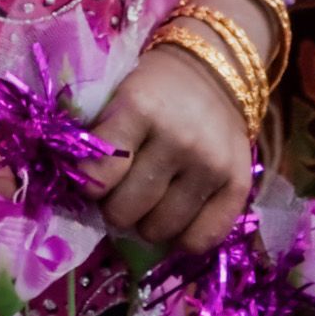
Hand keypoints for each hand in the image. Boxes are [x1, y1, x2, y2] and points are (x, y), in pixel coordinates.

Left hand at [84, 42, 253, 252]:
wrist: (211, 75)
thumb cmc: (151, 89)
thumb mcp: (115, 96)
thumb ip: (97, 136)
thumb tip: (76, 186)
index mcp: (139, 109)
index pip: (102, 168)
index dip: (88, 185)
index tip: (87, 185)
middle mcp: (179, 139)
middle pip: (129, 206)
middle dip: (113, 209)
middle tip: (115, 198)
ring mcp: (211, 165)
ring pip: (162, 227)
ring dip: (144, 226)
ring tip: (143, 208)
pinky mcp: (238, 185)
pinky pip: (204, 237)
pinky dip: (182, 240)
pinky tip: (172, 225)